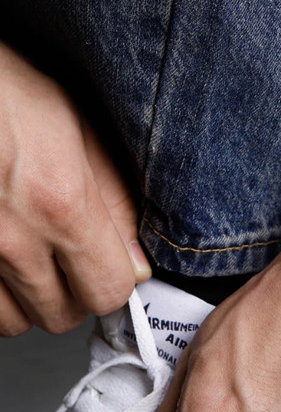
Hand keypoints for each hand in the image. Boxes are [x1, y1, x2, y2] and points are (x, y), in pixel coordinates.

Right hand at [0, 42, 150, 335]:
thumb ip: (116, 202)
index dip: (114, 282)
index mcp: (59, 203)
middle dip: (73, 294)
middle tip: (69, 261)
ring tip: (30, 258)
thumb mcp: (77, 129)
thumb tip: (137, 263)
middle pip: (60, 316)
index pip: (107, 292)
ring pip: (13, 321)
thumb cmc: (4, 90)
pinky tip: (2, 261)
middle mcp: (9, 237)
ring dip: (28, 299)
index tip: (111, 267)